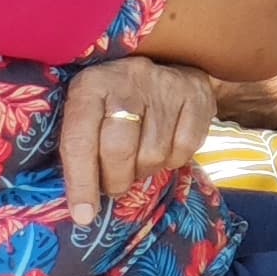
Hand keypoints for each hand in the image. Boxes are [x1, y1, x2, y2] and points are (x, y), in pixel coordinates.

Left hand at [58, 59, 216, 225]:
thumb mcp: (89, 113)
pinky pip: (185, 148)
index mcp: (89, 85)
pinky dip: (174, 160)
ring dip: (145, 171)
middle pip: (119, 150)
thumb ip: (80, 149)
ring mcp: (165, 85)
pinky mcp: (196, 94)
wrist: (166, 61)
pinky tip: (165, 150)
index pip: (80, 140)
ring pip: (154, 153)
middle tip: (115, 186)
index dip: (80, 182)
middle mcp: (127, 79)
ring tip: (139, 163)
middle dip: (115, 180)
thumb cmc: (115, 101)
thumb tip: (81, 208)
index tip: (84, 215)